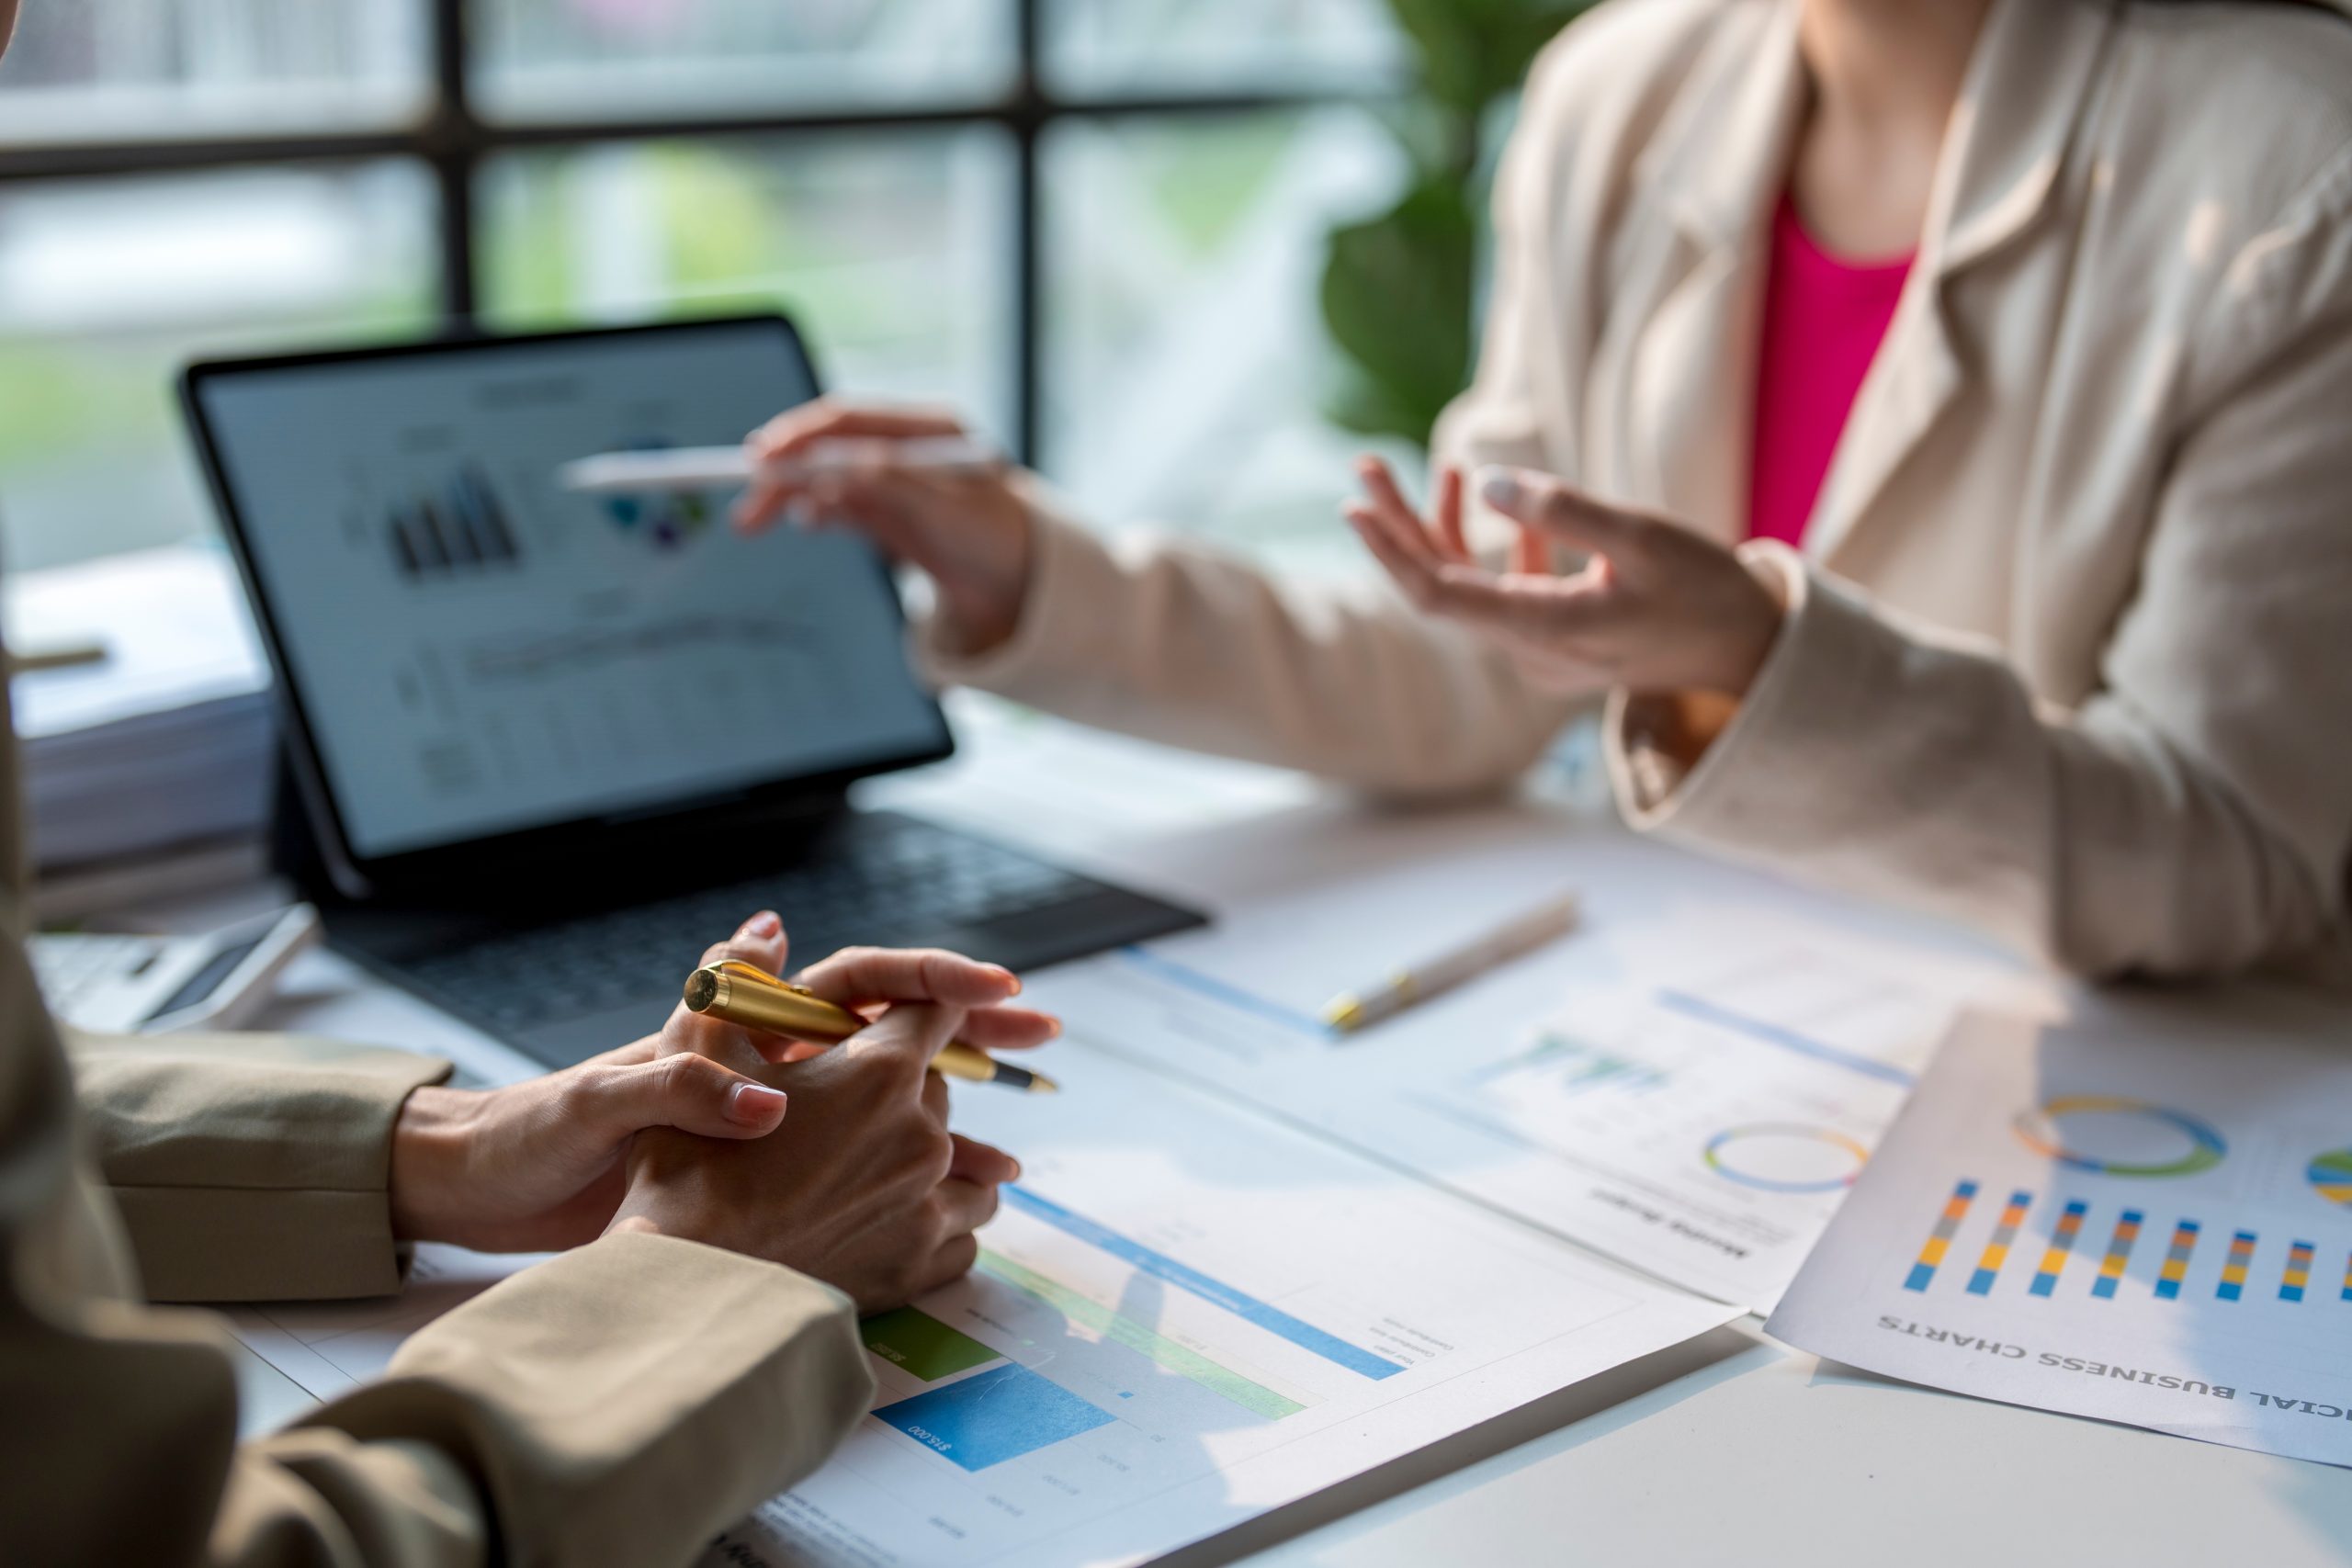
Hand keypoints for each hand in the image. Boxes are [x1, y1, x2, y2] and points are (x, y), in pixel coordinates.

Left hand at [387, 914, 1055, 1254]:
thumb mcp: (606, 1102)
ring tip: (1016, 1155)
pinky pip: (861, 1176)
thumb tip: (772, 1090)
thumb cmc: (543, 1134)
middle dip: (974, 1030)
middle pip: (896, 1033)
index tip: (994, 983)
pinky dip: (911, 1189)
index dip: (932, 973)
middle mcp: (769, 1062)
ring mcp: (776, 1121)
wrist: (498, 1193)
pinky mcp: (767, 1179)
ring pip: (891, 1110)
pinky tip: (949, 1211)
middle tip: (1042, 1032)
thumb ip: (684, 1078)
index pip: (860, 978)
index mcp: (743, 1025)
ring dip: (956, 1125)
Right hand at [610, 944, 1058, 1312]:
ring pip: (970, 1165)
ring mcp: (930, 1203)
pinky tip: (899, 1220)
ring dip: (942, 1157)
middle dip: (907, 1090)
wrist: (687, 1283)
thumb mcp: (697, 1048)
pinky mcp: (923, 1263)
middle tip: (853, 1111)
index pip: (935, 1014)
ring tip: (891, 1167)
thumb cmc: (685, 1163)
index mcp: (882, 1072)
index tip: (934, 1008)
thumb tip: (768, 926)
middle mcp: (922, 1134)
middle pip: (941, 1091)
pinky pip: (962, 1230)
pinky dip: (940, 1219)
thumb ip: (739, 978)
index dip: (930, 1004)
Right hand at [736, 400, 1034, 657]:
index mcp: (931, 429)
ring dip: (792, 495)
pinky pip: (842, 505)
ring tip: (755, 520)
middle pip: (831, 448)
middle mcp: (909, 448)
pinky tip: (802, 520)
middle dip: (785, 473)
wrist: (1024, 593)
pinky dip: (818, 511)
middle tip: (748, 502)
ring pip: (829, 478)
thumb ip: (891, 486)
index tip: (763, 459)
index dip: (801, 436)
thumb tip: (836, 469)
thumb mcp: (946, 513)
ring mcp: (898, 480)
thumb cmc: (999, 543)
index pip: (850, 420)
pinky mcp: (891, 513)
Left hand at [1345, 458, 1786, 698]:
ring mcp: (1538, 650)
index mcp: (1547, 630)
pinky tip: (1470, 492)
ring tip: (1402, 468)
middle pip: (1440, 589)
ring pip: (1464, 588)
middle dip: (1398, 528)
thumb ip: (1562, 510)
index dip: (1394, 553)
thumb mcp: (1641, 537)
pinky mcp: (1550, 639)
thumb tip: (1485, 482)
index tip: (1356, 510)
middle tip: (1363, 469)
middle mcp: (1530, 651)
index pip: (1441, 598)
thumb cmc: (1703, 588)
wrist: (1747, 647)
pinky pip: (1497, 590)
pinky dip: (1483, 544)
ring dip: (1432, 530)